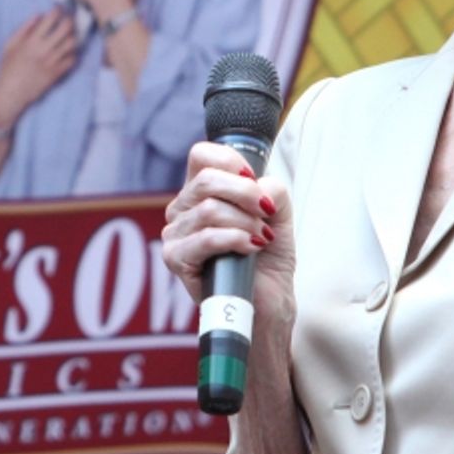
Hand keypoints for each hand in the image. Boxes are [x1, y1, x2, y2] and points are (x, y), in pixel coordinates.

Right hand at [0, 10, 77, 129]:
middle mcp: (44, 49)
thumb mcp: (9, 45)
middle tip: (69, 20)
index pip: (50, 19)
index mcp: (31, 41)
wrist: (11, 94)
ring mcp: (52, 62)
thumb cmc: (7, 69)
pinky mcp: (57, 73)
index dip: (58, 11)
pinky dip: (73, 54)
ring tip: (69, 36)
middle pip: (66, 28)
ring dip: (73, 36)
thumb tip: (38, 15)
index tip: (59, 9)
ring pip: (72, 43)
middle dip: (70, 20)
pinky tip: (68, 52)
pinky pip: (73, 59)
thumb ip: (23, 29)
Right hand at [161, 142, 295, 309]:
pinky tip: (250, 248)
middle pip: (207, 179)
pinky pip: (206, 237)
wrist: (268, 298)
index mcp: (202, 190)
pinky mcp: (175, 258)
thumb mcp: (278, 210)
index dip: (230, 160)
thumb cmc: (268, 254)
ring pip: (210, 209)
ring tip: (260, 238)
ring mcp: (175, 233)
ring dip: (245, 222)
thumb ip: (271, 188)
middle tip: (265, 213)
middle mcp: (183, 207)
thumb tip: (257, 187)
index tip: (253, 179)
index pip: (201, 155)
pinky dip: (235, 239)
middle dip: (246, 194)